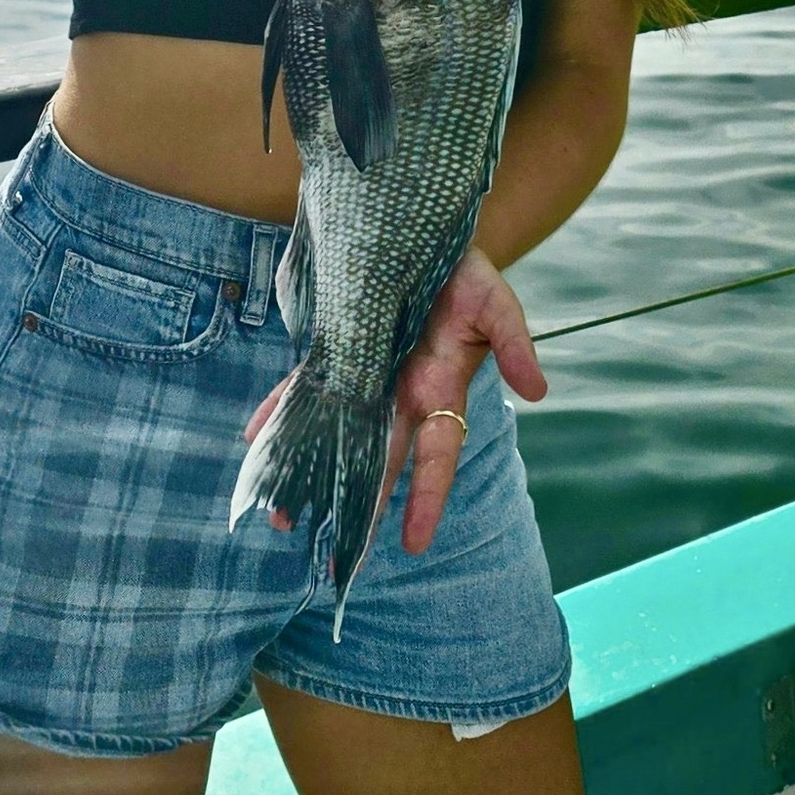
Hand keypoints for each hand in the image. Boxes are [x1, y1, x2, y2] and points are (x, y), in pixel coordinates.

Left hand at [241, 247, 546, 551]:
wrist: (424, 234)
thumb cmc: (466, 275)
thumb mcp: (496, 304)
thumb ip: (515, 344)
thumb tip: (538, 391)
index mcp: (439, 391)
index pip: (435, 457)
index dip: (425, 498)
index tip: (412, 543)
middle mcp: (398, 394)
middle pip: (375, 460)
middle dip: (356, 507)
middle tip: (331, 561)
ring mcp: (364, 375)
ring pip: (335, 432)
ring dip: (309, 469)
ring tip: (279, 514)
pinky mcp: (337, 349)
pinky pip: (306, 386)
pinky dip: (281, 410)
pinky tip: (256, 435)